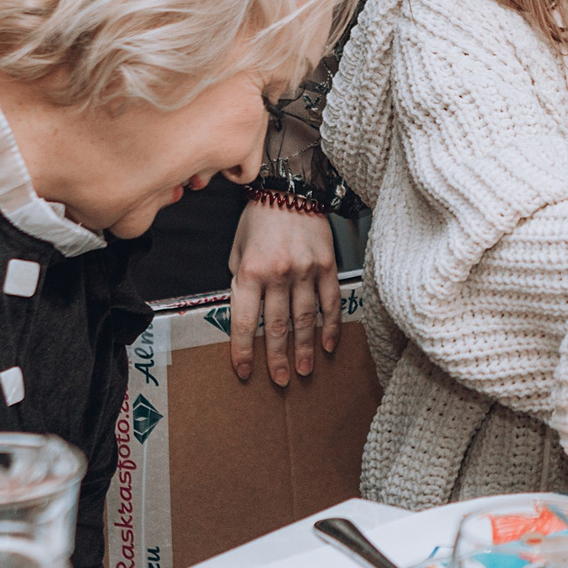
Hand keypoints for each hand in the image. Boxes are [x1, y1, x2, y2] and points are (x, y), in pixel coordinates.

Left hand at [229, 199, 340, 384]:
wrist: (291, 187)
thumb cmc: (259, 219)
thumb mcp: (237, 250)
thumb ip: (242, 283)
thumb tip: (249, 316)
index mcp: (250, 271)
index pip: (244, 321)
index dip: (243, 350)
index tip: (244, 371)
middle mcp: (278, 273)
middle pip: (276, 326)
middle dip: (276, 358)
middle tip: (279, 380)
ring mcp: (306, 270)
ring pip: (305, 319)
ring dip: (304, 349)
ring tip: (304, 370)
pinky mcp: (328, 265)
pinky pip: (331, 302)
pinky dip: (330, 325)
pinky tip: (329, 344)